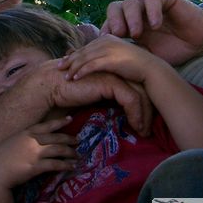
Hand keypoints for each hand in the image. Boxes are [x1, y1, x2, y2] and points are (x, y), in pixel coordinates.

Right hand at [0, 117, 76, 189]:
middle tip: (78, 141)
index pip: (47, 124)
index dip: (60, 122)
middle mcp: (33, 140)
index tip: (70, 119)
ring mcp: (35, 153)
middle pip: (56, 138)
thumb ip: (25, 138)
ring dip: (70, 153)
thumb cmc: (1, 157)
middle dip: (69, 139)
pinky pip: (55, 165)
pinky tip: (71, 166)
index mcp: (27, 132)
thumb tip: (36, 138)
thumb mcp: (13, 140)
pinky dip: (65, 165)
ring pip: (58, 150)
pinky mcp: (36, 167)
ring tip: (76, 155)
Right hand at [29, 60, 152, 135]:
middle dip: (149, 111)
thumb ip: (109, 98)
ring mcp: (114, 74)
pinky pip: (131, 99)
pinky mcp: (110, 81)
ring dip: (145, 115)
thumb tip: (124, 113)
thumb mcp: (95, 95)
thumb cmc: (71, 93)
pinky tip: (135, 126)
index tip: (145, 123)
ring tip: (143, 131)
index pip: (138, 86)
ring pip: (140, 94)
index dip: (145, 105)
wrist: (53, 86)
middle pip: (143, 89)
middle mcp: (117, 70)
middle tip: (148, 130)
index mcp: (115, 71)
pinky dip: (136, 114)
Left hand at [59, 34, 163, 83]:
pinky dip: (81, 72)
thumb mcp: (119, 57)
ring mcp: (109, 49)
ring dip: (73, 67)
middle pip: (83, 51)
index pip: (87, 46)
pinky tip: (75, 78)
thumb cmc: (136, 67)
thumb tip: (97, 61)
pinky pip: (91, 66)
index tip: (65, 61)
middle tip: (58, 67)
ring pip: (84, 58)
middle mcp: (107, 40)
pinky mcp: (111, 59)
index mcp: (108, 38)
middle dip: (70, 59)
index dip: (75, 54)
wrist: (151, 70)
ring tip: (64, 76)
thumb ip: (108, 56)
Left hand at [100, 0, 202, 64]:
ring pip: (132, 2)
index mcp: (128, 24)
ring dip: (131, 18)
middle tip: (119, 36)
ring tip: (136, 33)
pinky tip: (156, 25)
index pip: (109, 22)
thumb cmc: (173, 50)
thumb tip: (107, 67)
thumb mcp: (147, 56)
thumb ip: (129, 55)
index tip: (105, 46)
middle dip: (114, 21)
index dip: (105, 32)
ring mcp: (149, 3)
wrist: (199, 41)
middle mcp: (136, 12)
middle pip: (115, 8)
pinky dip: (152, 11)